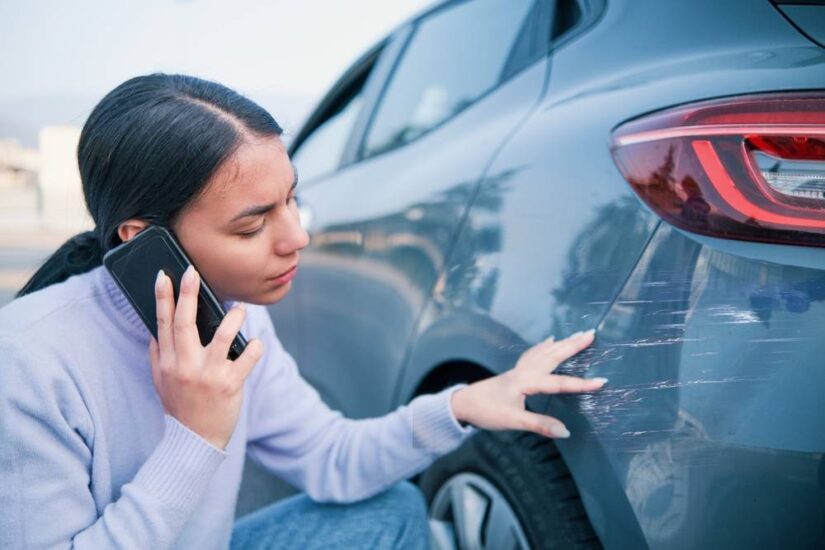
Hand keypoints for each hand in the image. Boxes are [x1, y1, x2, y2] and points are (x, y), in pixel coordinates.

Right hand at [148, 265, 263, 449]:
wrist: (194, 441)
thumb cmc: (180, 408)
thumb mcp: (159, 383)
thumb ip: (157, 356)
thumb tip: (155, 331)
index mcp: (167, 362)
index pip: (163, 323)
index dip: (163, 297)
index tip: (164, 275)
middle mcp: (185, 365)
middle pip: (185, 322)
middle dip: (188, 294)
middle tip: (192, 272)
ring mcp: (208, 374)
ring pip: (222, 335)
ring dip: (234, 318)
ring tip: (239, 310)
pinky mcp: (229, 384)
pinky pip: (247, 358)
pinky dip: (255, 347)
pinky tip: (256, 344)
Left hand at [450, 330, 605, 437]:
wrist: (461, 403)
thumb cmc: (486, 411)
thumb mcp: (512, 421)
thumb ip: (539, 424)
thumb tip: (565, 432)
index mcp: (526, 383)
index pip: (558, 383)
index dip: (581, 384)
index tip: (602, 382)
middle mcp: (524, 372)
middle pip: (552, 356)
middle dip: (573, 346)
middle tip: (591, 334)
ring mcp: (518, 370)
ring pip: (544, 352)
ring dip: (561, 344)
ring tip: (577, 335)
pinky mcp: (514, 372)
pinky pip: (533, 354)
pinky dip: (543, 347)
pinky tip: (549, 341)